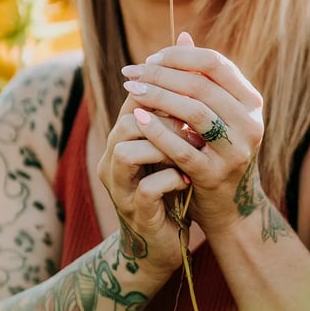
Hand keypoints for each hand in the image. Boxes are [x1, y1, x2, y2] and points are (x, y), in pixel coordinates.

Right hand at [97, 92, 189, 277]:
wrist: (160, 244)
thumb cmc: (167, 189)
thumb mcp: (168, 149)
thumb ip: (173, 117)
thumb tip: (192, 66)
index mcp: (121, 141)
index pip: (134, 100)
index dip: (164, 91)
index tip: (196, 93)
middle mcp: (113, 161)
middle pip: (127, 123)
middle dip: (166, 120)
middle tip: (196, 126)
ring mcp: (121, 189)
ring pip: (127, 153)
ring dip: (164, 148)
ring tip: (192, 150)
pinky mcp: (136, 214)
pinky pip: (147, 189)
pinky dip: (170, 181)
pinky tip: (188, 180)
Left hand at [120, 31, 264, 234]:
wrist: (232, 209)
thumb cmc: (217, 152)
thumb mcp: (216, 114)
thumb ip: (201, 78)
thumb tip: (183, 35)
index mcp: (251, 101)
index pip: (215, 63)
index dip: (179, 57)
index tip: (148, 60)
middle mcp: (250, 122)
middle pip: (201, 84)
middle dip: (160, 75)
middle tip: (130, 73)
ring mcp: (236, 150)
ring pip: (193, 111)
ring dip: (156, 97)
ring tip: (130, 90)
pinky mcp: (216, 175)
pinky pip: (182, 147)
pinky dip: (157, 131)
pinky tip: (137, 118)